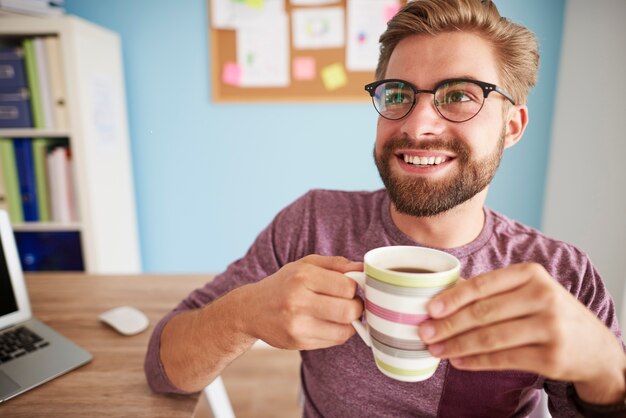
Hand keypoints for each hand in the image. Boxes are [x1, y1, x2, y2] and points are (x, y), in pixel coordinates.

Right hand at [240, 255, 363, 350]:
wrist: (250, 309)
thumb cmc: (284, 284)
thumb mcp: (306, 265)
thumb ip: (336, 264)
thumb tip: (364, 269)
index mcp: (302, 276)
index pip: (347, 286)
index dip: (356, 288)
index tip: (352, 288)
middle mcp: (298, 300)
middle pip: (349, 311)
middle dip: (357, 308)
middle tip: (352, 304)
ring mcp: (297, 324)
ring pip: (344, 330)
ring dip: (350, 323)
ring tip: (342, 314)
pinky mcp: (297, 342)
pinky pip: (333, 341)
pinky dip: (338, 333)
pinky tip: (328, 324)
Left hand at [417, 262, 625, 404]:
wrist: (594, 347)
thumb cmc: (548, 312)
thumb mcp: (527, 291)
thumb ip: (490, 290)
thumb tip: (442, 293)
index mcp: (531, 274)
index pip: (483, 284)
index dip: (453, 298)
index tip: (429, 309)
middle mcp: (543, 297)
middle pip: (483, 313)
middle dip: (449, 325)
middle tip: (425, 333)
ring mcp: (550, 327)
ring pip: (490, 338)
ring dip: (457, 346)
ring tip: (436, 350)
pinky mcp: (551, 357)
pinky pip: (503, 359)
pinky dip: (476, 361)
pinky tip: (458, 362)